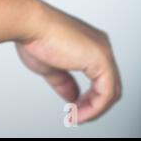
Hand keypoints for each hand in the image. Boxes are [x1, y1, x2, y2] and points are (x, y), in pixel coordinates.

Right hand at [17, 3, 121, 123]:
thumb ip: (64, 82)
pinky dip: (95, 107)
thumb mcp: (50, 67)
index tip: (73, 108)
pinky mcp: (101, 58)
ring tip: (76, 117)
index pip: (100, 77)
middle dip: (93, 105)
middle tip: (76, 116)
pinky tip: (79, 112)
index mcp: (90, 44)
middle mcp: (100, 45)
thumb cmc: (34, 38)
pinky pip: (107, 92)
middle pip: (109, 84)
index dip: (89, 98)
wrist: (28, 23)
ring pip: (111, 90)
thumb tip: (73, 97)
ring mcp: (103, 51)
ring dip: (94, 109)